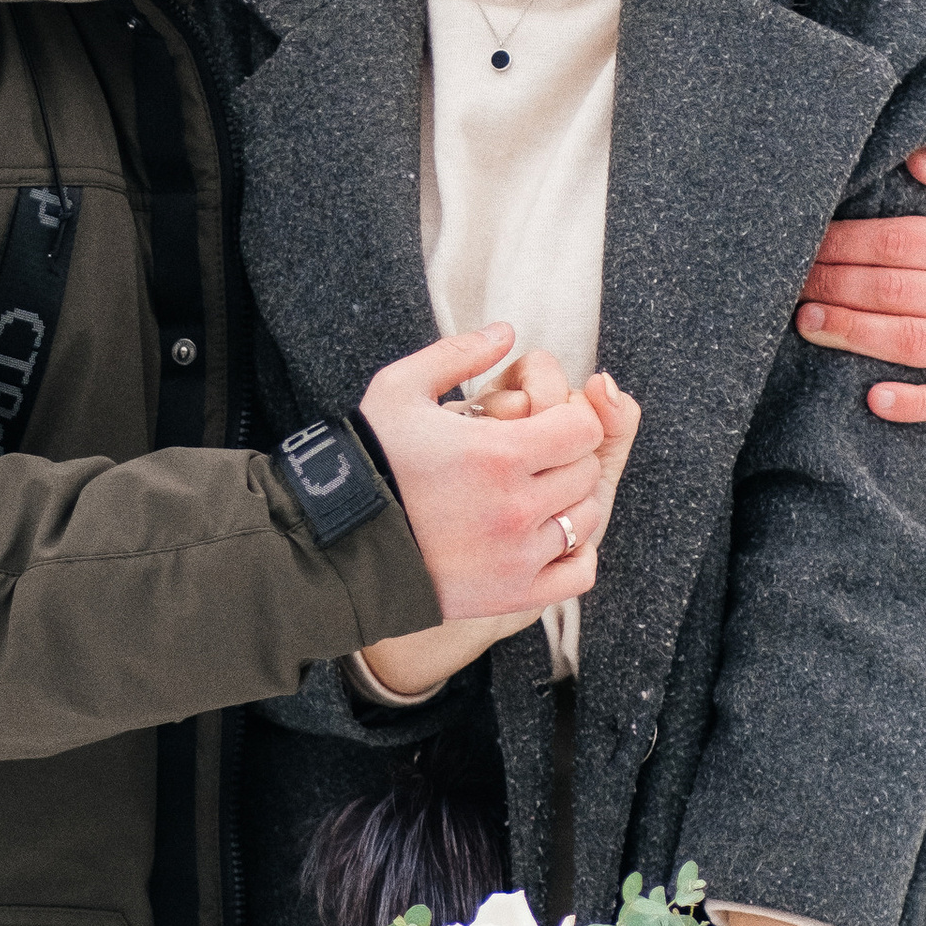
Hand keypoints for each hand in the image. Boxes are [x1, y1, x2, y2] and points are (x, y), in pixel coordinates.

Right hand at [361, 328, 638, 625]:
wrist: (340, 544)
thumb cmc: (371, 461)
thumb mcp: (400, 390)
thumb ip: (457, 354)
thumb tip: (507, 331)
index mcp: (497, 454)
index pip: (583, 428)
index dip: (569, 417)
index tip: (543, 422)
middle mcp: (516, 507)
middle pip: (585, 471)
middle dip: (565, 456)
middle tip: (530, 456)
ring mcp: (518, 556)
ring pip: (584, 519)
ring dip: (567, 501)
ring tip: (529, 494)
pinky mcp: (514, 594)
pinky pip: (578, 572)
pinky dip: (573, 554)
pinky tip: (542, 537)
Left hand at [794, 140, 925, 423]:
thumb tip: (916, 158)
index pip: (896, 242)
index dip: (844, 243)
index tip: (806, 243)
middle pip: (893, 290)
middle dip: (834, 286)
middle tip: (792, 283)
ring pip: (910, 339)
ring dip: (853, 333)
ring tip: (807, 323)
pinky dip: (912, 404)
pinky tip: (873, 400)